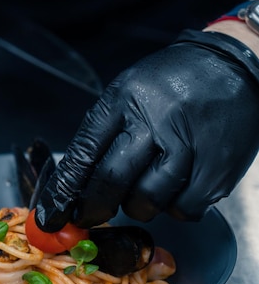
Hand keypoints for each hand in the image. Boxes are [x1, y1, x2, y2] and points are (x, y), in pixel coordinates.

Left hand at [35, 29, 258, 229]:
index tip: (52, 215)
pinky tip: (176, 187)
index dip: (63, 191)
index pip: (84, 152)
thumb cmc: (174, 81)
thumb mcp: (130, 90)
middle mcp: (155, 121)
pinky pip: (183, 210)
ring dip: (138, 206)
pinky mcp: (215, 170)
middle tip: (88, 215)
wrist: (232, 67)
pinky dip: (174, 207)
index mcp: (125, 99)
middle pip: (112, 182)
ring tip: (144, 186)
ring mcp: (188, 147)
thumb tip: (76, 184)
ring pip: (146, 202)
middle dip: (93, 208)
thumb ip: (104, 132)